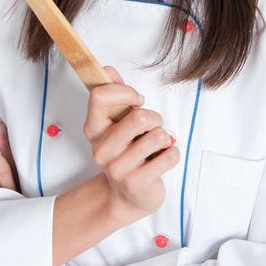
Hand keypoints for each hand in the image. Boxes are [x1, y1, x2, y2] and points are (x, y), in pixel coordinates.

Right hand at [83, 65, 179, 221]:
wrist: (127, 196)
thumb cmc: (126, 151)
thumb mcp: (118, 122)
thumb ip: (114, 94)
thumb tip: (106, 69)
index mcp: (93, 130)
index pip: (100, 96)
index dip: (125, 92)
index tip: (136, 100)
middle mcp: (101, 149)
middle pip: (139, 117)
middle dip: (154, 118)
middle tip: (151, 128)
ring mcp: (118, 169)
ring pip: (158, 136)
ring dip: (164, 138)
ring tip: (155, 147)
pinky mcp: (138, 183)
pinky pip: (170, 155)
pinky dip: (172, 153)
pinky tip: (160, 160)